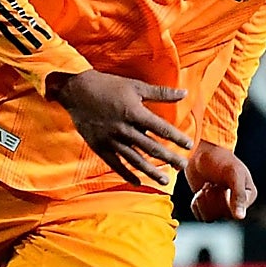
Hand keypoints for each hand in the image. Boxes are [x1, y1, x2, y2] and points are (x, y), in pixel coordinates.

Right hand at [50, 69, 191, 185]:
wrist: (76, 90)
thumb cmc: (108, 85)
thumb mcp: (136, 86)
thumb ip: (161, 93)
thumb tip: (185, 94)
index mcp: (134, 112)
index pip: (160, 128)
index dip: (176, 137)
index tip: (189, 145)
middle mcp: (124, 128)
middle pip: (151, 147)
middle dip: (169, 157)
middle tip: (183, 166)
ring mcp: (111, 140)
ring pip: (135, 159)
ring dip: (151, 171)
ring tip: (166, 179)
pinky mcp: (100, 147)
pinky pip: (115, 164)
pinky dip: (126, 174)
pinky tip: (138, 181)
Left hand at [185, 141, 255, 221]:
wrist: (199, 152)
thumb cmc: (220, 159)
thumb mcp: (233, 174)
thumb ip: (239, 195)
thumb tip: (240, 217)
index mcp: (248, 195)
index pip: (235, 213)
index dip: (223, 201)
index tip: (221, 186)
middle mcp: (237, 202)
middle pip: (221, 215)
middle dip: (212, 199)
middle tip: (211, 184)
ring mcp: (221, 205)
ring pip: (210, 218)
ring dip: (203, 201)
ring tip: (206, 186)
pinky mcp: (207, 206)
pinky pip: (200, 216)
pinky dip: (196, 204)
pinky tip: (200, 191)